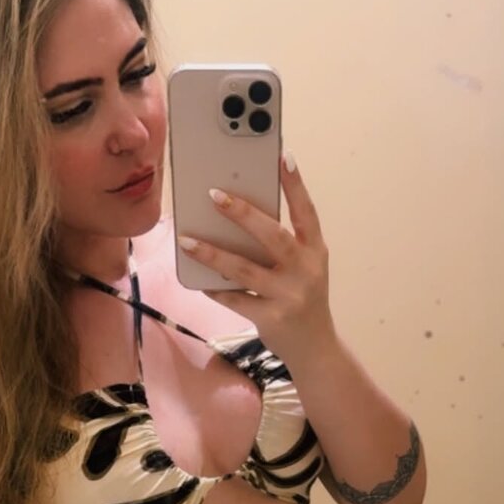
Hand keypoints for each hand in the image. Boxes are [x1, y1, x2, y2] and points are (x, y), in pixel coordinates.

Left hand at [178, 154, 333, 361]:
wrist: (315, 348)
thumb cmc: (301, 298)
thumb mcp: (303, 269)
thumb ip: (281, 246)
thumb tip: (237, 217)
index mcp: (316, 252)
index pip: (306, 212)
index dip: (295, 184)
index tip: (283, 154)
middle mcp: (306, 271)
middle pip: (272, 236)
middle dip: (242, 213)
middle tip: (214, 194)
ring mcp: (289, 296)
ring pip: (244, 269)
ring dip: (212, 254)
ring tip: (186, 239)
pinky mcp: (271, 318)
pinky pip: (234, 299)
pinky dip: (214, 288)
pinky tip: (198, 279)